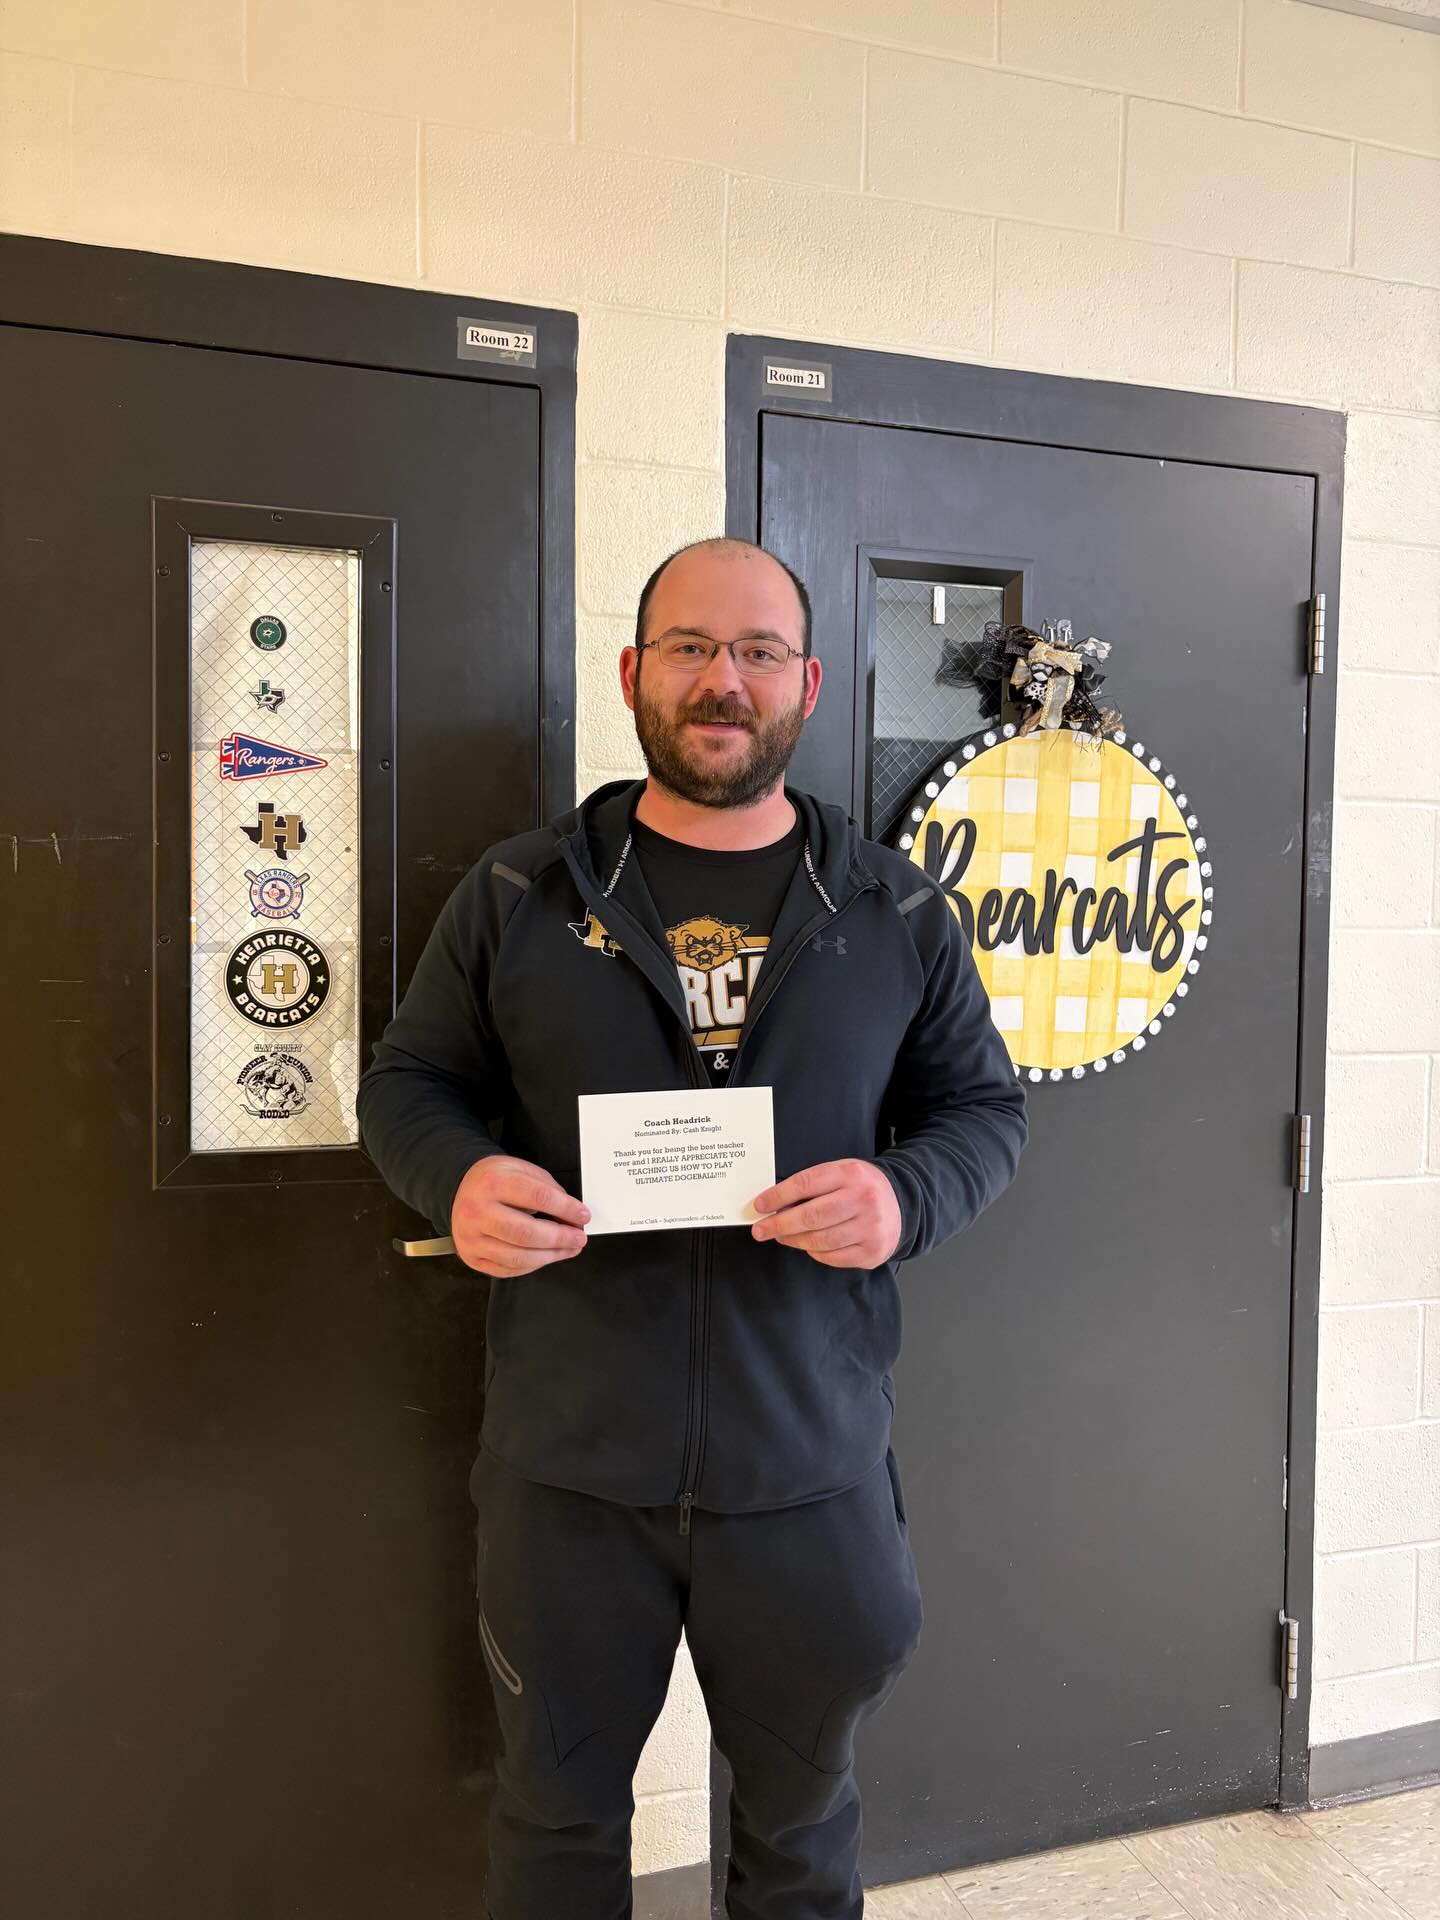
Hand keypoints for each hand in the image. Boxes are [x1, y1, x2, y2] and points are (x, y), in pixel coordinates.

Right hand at [451, 1154, 590, 1276]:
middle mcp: (477, 1212)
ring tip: (568, 1249)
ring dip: (550, 1256)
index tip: (583, 1215)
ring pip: (517, 1257)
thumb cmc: (496, 1179)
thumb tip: (573, 1217)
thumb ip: (549, 1191)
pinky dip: (532, 1266)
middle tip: (579, 1238)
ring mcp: (471, 1238)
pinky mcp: (472, 1257)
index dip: (566, 1209)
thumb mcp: (522, 1171)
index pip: (538, 1197)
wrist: (460, 1187)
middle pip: (526, 1234)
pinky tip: (545, 1257)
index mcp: (493, 1183)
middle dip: (560, 1239)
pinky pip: (507, 1270)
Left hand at [750, 1159, 902, 1269]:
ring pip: (819, 1240)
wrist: (903, 1203)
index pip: (806, 1184)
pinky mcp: (872, 1251)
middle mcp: (863, 1200)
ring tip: (781, 1236)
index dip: (778, 1196)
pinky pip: (833, 1257)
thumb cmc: (862, 1187)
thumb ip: (812, 1185)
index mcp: (851, 1174)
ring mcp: (869, 1228)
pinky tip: (808, 1245)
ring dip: (794, 1240)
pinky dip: (814, 1252)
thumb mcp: (841, 1173)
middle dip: (779, 1224)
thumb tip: (774, 1204)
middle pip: (810, 1216)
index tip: (760, 1205)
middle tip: (760, 1230)